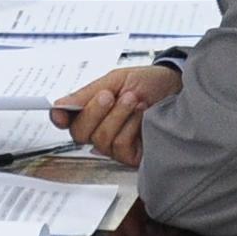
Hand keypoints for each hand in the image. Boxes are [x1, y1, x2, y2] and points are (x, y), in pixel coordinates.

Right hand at [53, 63, 181, 166]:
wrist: (178, 87)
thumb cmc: (148, 82)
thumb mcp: (116, 80)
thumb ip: (87, 94)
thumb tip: (58, 106)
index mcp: (92, 109)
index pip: (66, 120)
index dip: (59, 117)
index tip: (60, 112)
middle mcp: (100, 129)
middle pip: (78, 134)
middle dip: (93, 112)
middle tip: (109, 96)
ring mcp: (116, 145)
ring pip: (100, 140)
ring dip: (117, 117)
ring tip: (134, 100)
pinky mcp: (132, 156)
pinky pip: (120, 147)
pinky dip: (130, 128)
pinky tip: (142, 115)